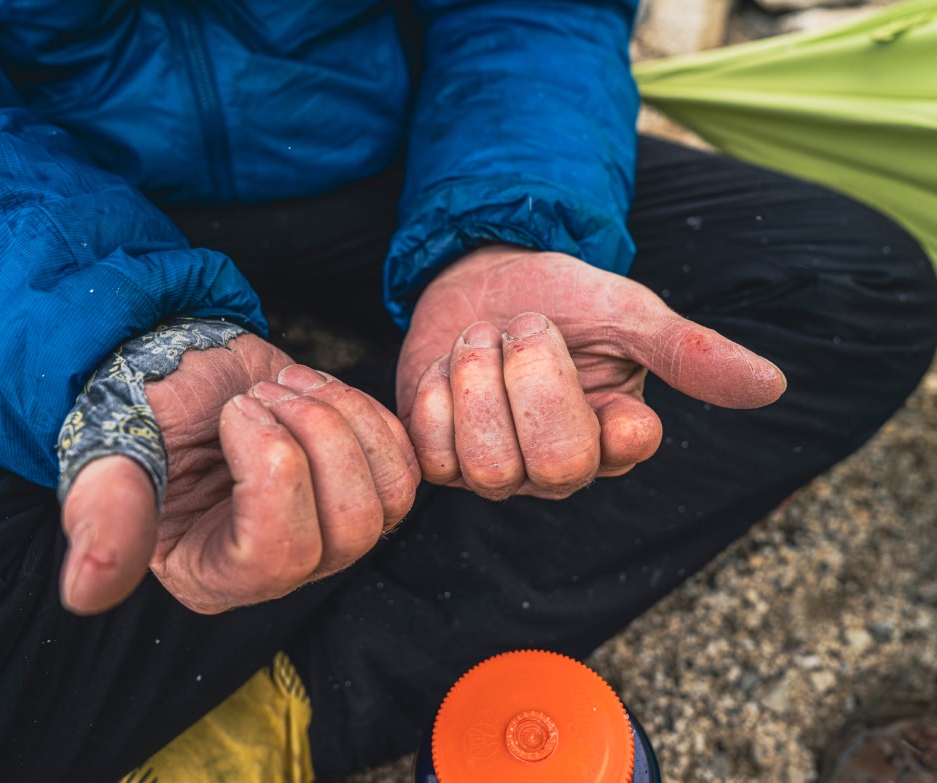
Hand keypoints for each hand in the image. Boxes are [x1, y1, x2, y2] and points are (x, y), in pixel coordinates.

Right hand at [60, 335, 418, 614]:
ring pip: (387, 499)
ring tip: (288, 385)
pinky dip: (370, 414)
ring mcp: (332, 535)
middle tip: (265, 392)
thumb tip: (85, 594)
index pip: (276, 555)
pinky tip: (317, 390)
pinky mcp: (366, 492)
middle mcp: (282, 570)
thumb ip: (104, 516)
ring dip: (343, 419)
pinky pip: (405, 466)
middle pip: (349, 530)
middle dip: (316, 437)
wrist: (188, 371)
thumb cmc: (147, 412)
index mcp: (213, 575)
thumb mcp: (112, 454)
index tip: (238, 409)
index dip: (273, 469)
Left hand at [398, 245, 785, 499]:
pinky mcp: (445, 464)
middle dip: (529, 374)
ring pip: (486, 465)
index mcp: (618, 434)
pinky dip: (434, 390)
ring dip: (475, 377)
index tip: (582, 345)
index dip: (599, 401)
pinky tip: (446, 370)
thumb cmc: (561, 298)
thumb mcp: (627, 313)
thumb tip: (773, 386)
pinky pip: (432, 450)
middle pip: (553, 463)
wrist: (479, 280)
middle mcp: (561, 468)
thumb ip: (687, 351)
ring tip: (483, 344)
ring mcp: (500, 473)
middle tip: (523, 330)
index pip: (627, 449)